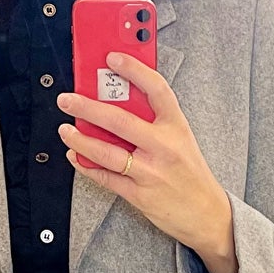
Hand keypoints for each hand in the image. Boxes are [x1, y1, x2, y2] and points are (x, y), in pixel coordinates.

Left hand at [56, 51, 236, 272]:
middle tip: (68, 100)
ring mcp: (151, 172)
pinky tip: (76, 155)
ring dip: (80, 139)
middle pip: (120, 120)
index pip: (156, 89)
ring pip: (107, 152)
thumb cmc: (191, 174)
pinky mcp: (139, 195)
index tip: (112, 58)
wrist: (207, 214)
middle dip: (87, 107)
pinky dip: (87, 165)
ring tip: (65, 130)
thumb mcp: (181, 140)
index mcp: (177, 127)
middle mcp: (164, 147)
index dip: (133, 70)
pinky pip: (106, 177)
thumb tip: (118, 101)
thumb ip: (155, 122)